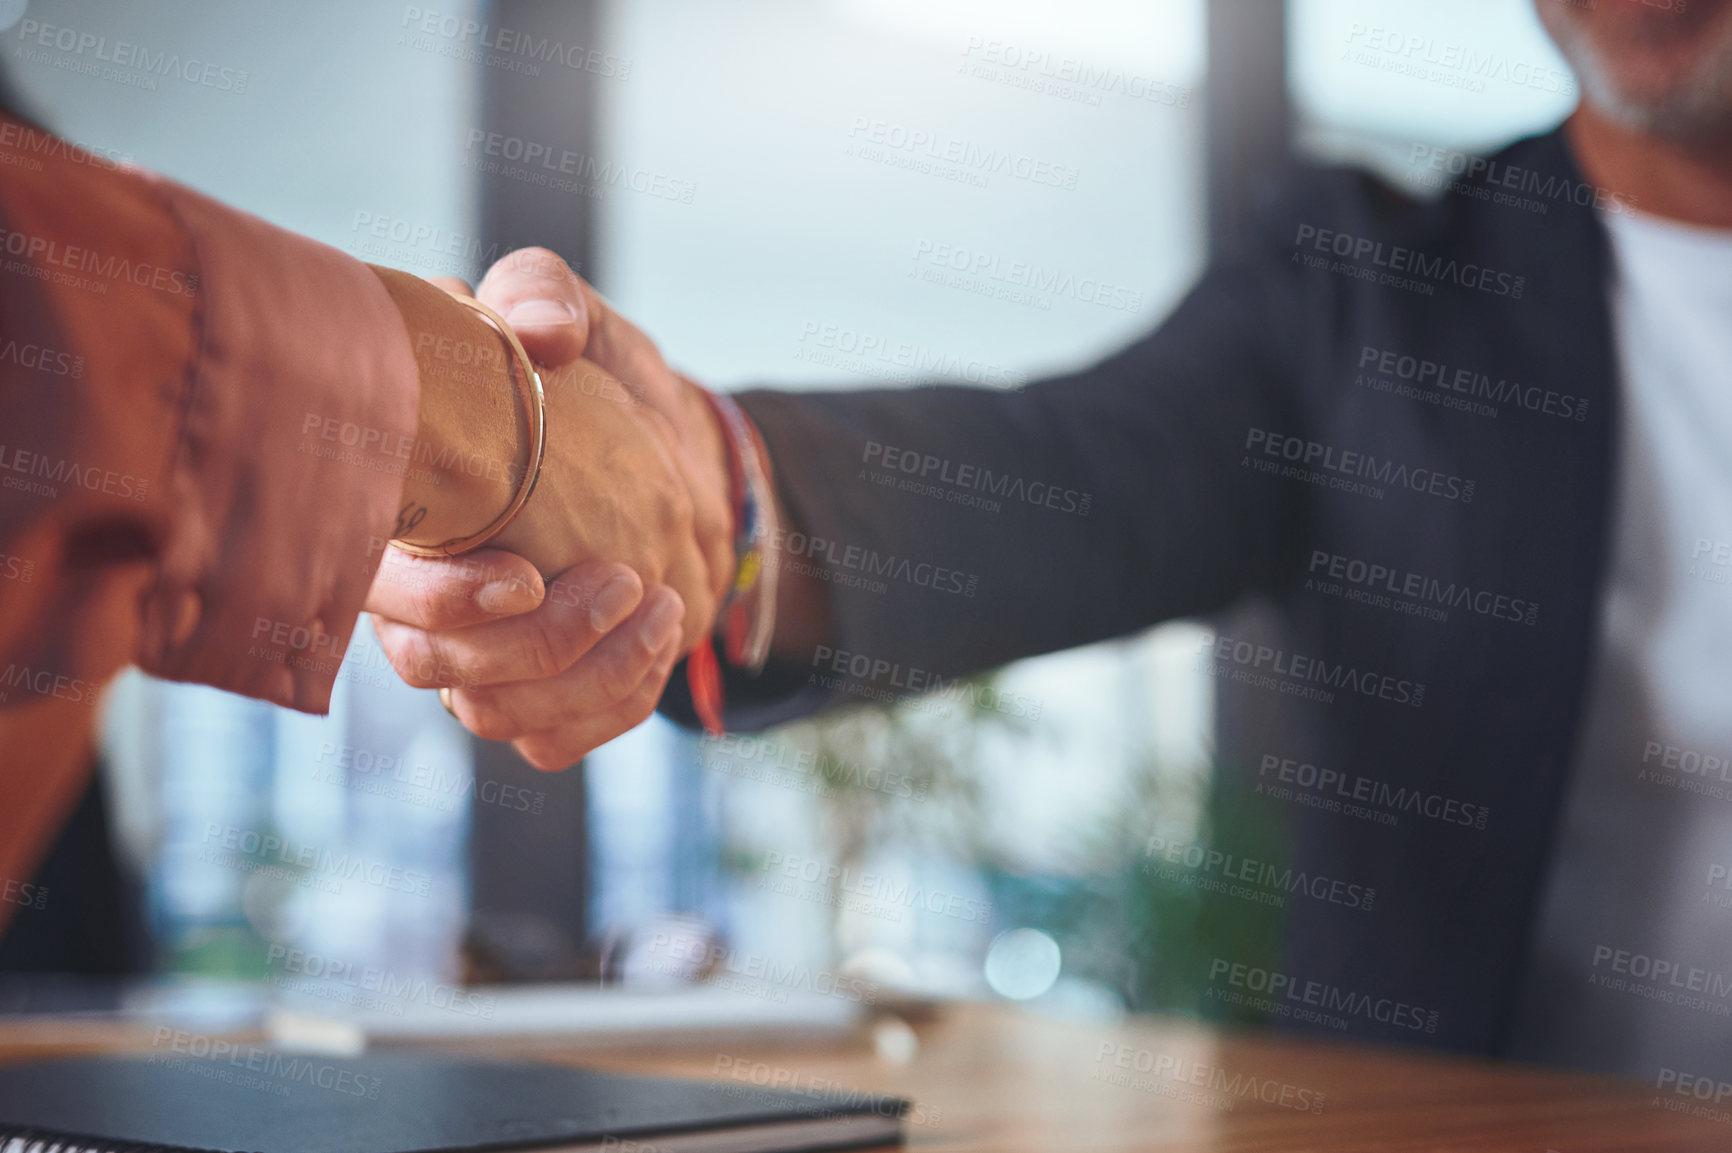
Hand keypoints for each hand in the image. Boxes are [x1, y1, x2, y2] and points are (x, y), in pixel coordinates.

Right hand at [365, 251, 733, 769]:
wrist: (677, 459)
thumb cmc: (603, 388)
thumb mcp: (580, 321)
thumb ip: (544, 297)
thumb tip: (540, 333)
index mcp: (404, 512)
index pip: (376, 585)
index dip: (439, 600)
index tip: (525, 578)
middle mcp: (422, 597)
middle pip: (432, 668)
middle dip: (537, 644)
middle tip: (623, 580)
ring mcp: (478, 656)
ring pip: (494, 716)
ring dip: (589, 676)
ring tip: (659, 600)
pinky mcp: (541, 697)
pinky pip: (556, 741)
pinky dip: (619, 703)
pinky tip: (664, 632)